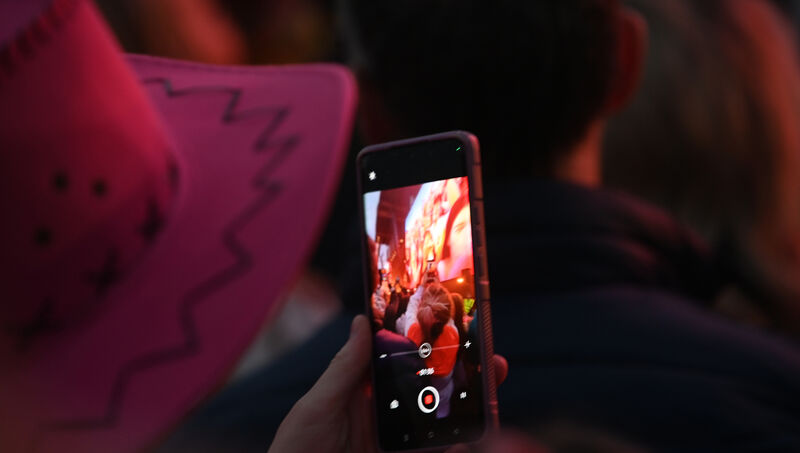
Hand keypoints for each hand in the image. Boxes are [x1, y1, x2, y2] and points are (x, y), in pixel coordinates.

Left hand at [268, 315, 508, 452]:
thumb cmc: (295, 450)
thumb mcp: (318, 406)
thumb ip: (345, 368)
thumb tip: (361, 321)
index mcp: (362, 392)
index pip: (401, 362)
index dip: (430, 346)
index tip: (458, 329)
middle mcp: (384, 416)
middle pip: (430, 391)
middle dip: (463, 376)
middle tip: (493, 363)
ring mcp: (395, 444)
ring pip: (438, 424)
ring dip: (467, 409)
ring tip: (492, 393)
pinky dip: (452, 446)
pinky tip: (470, 439)